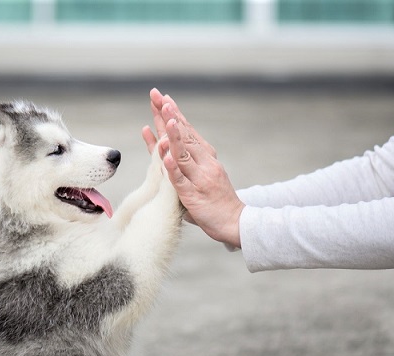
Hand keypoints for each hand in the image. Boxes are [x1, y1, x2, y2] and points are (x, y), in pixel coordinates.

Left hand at [142, 88, 244, 247]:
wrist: (235, 221)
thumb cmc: (215, 199)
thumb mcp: (200, 174)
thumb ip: (182, 160)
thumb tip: (164, 145)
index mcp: (205, 156)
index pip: (187, 130)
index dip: (174, 114)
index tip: (162, 97)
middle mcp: (204, 162)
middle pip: (183, 135)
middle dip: (169, 115)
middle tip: (158, 96)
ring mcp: (199, 178)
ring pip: (183, 153)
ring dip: (173, 135)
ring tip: (165, 118)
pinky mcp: (193, 195)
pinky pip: (181, 180)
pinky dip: (173, 168)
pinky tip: (165, 156)